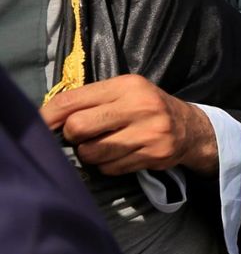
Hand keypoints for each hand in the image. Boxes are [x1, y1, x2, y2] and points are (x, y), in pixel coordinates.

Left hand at [42, 75, 218, 175]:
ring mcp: (149, 131)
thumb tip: (45, 119)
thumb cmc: (146, 107)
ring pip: (92, 153)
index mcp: (126, 85)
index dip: (48, 116)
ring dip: (91, 154)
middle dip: (74, 137)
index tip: (39, 125)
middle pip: (77, 128)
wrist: (189, 128)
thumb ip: (89, 101)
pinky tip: (121, 155)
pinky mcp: (155, 154)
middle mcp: (140, 106)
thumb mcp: (123, 93)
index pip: (72, 100)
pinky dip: (108, 165)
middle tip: (84, 136)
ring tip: (104, 146)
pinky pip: (111, 168)